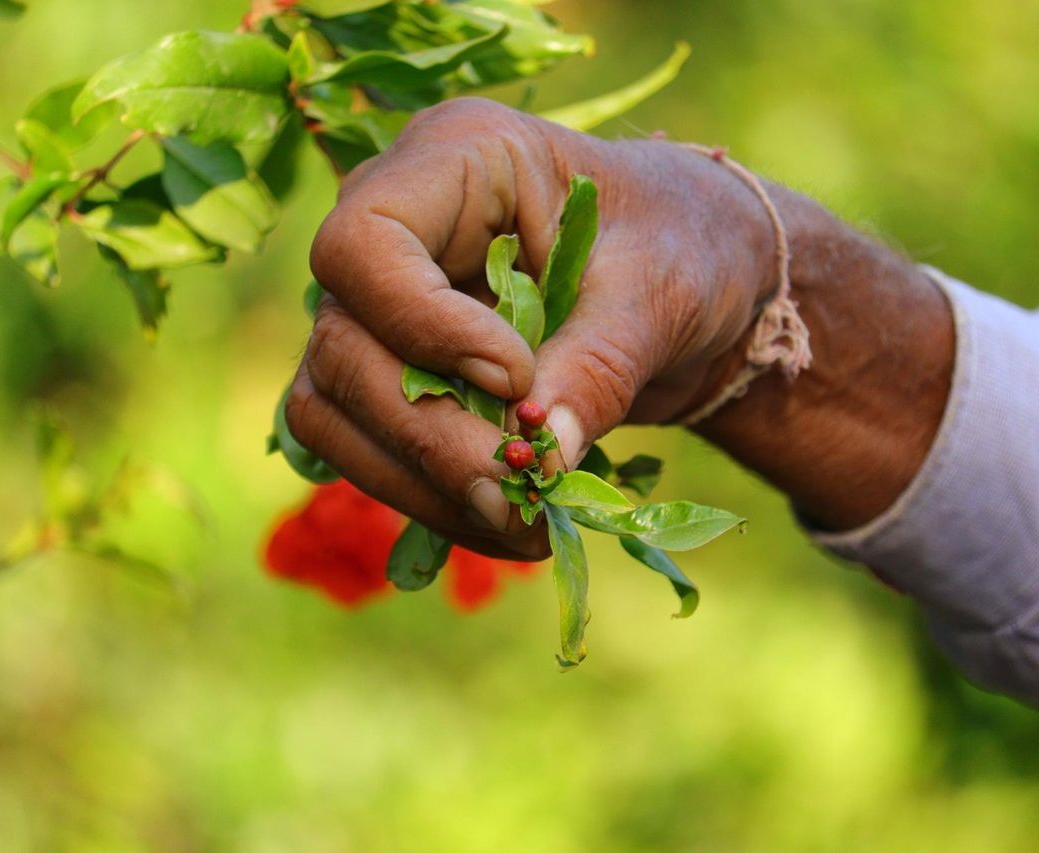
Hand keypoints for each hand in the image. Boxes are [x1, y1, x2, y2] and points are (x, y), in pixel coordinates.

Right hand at [287, 98, 785, 557]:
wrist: (703, 278)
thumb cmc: (688, 245)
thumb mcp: (661, 294)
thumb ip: (599, 367)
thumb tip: (539, 459)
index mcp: (458, 158)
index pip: (364, 242)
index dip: (422, 325)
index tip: (516, 378)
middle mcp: (400, 228)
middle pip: (341, 344)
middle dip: (425, 435)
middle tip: (517, 496)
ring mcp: (388, 305)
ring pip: (335, 408)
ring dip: (420, 483)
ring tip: (521, 524)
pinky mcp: (402, 373)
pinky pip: (375, 449)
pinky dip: (436, 500)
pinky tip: (511, 526)